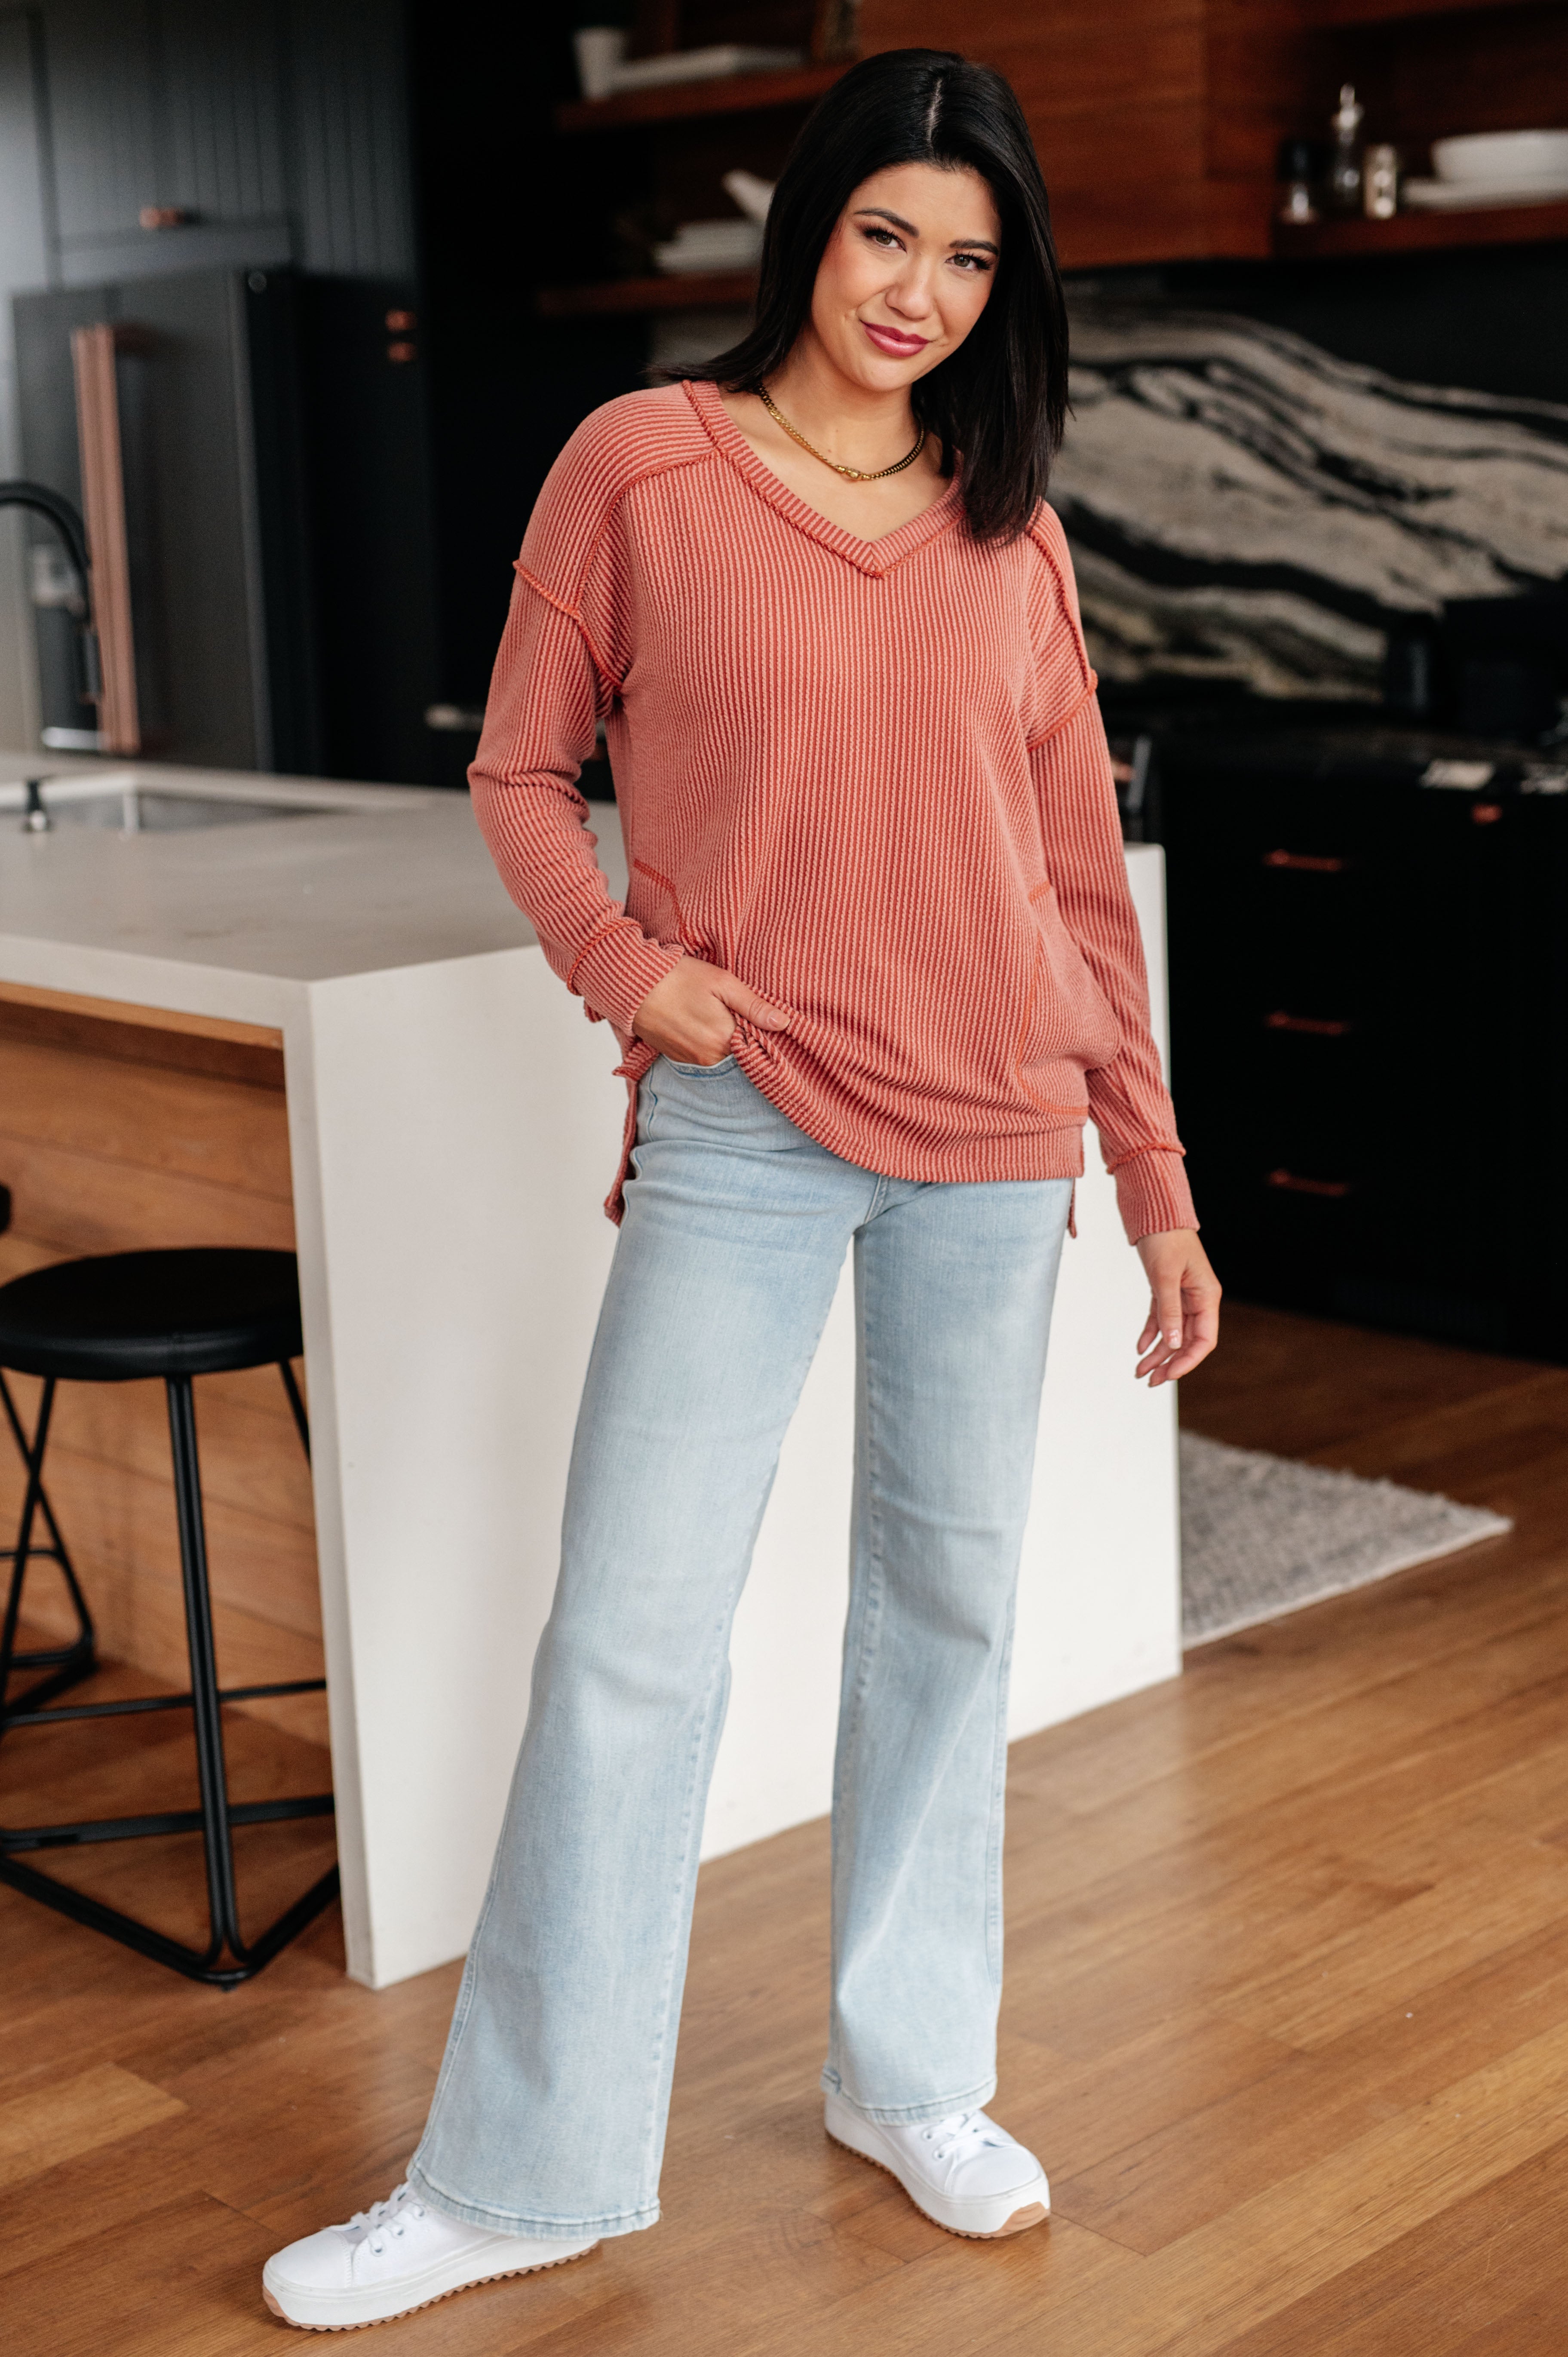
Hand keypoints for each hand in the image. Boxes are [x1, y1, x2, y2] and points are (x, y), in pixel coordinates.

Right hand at [631, 956, 790, 1065]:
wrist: (632, 984)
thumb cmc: (678, 977)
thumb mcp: (722, 983)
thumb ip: (754, 1006)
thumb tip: (783, 1023)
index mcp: (723, 1039)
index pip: (757, 1047)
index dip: (761, 1032)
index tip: (761, 1019)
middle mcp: (708, 1058)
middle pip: (739, 1053)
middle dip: (743, 1037)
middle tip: (735, 1012)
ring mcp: (690, 1061)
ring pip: (721, 1056)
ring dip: (724, 1041)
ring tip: (716, 1015)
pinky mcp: (676, 1058)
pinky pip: (702, 1057)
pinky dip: (706, 1044)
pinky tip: (701, 1023)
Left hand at [1134, 1229, 1220, 1386]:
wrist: (1155, 1212)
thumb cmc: (1165, 1238)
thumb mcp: (1164, 1276)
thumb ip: (1169, 1310)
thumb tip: (1172, 1343)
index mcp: (1206, 1296)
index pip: (1204, 1339)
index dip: (1188, 1361)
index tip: (1169, 1375)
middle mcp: (1198, 1299)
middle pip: (1187, 1340)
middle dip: (1170, 1362)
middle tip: (1150, 1381)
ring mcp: (1183, 1295)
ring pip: (1172, 1333)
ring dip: (1158, 1353)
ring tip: (1140, 1371)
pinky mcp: (1167, 1290)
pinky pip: (1161, 1319)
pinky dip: (1151, 1333)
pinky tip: (1140, 1348)